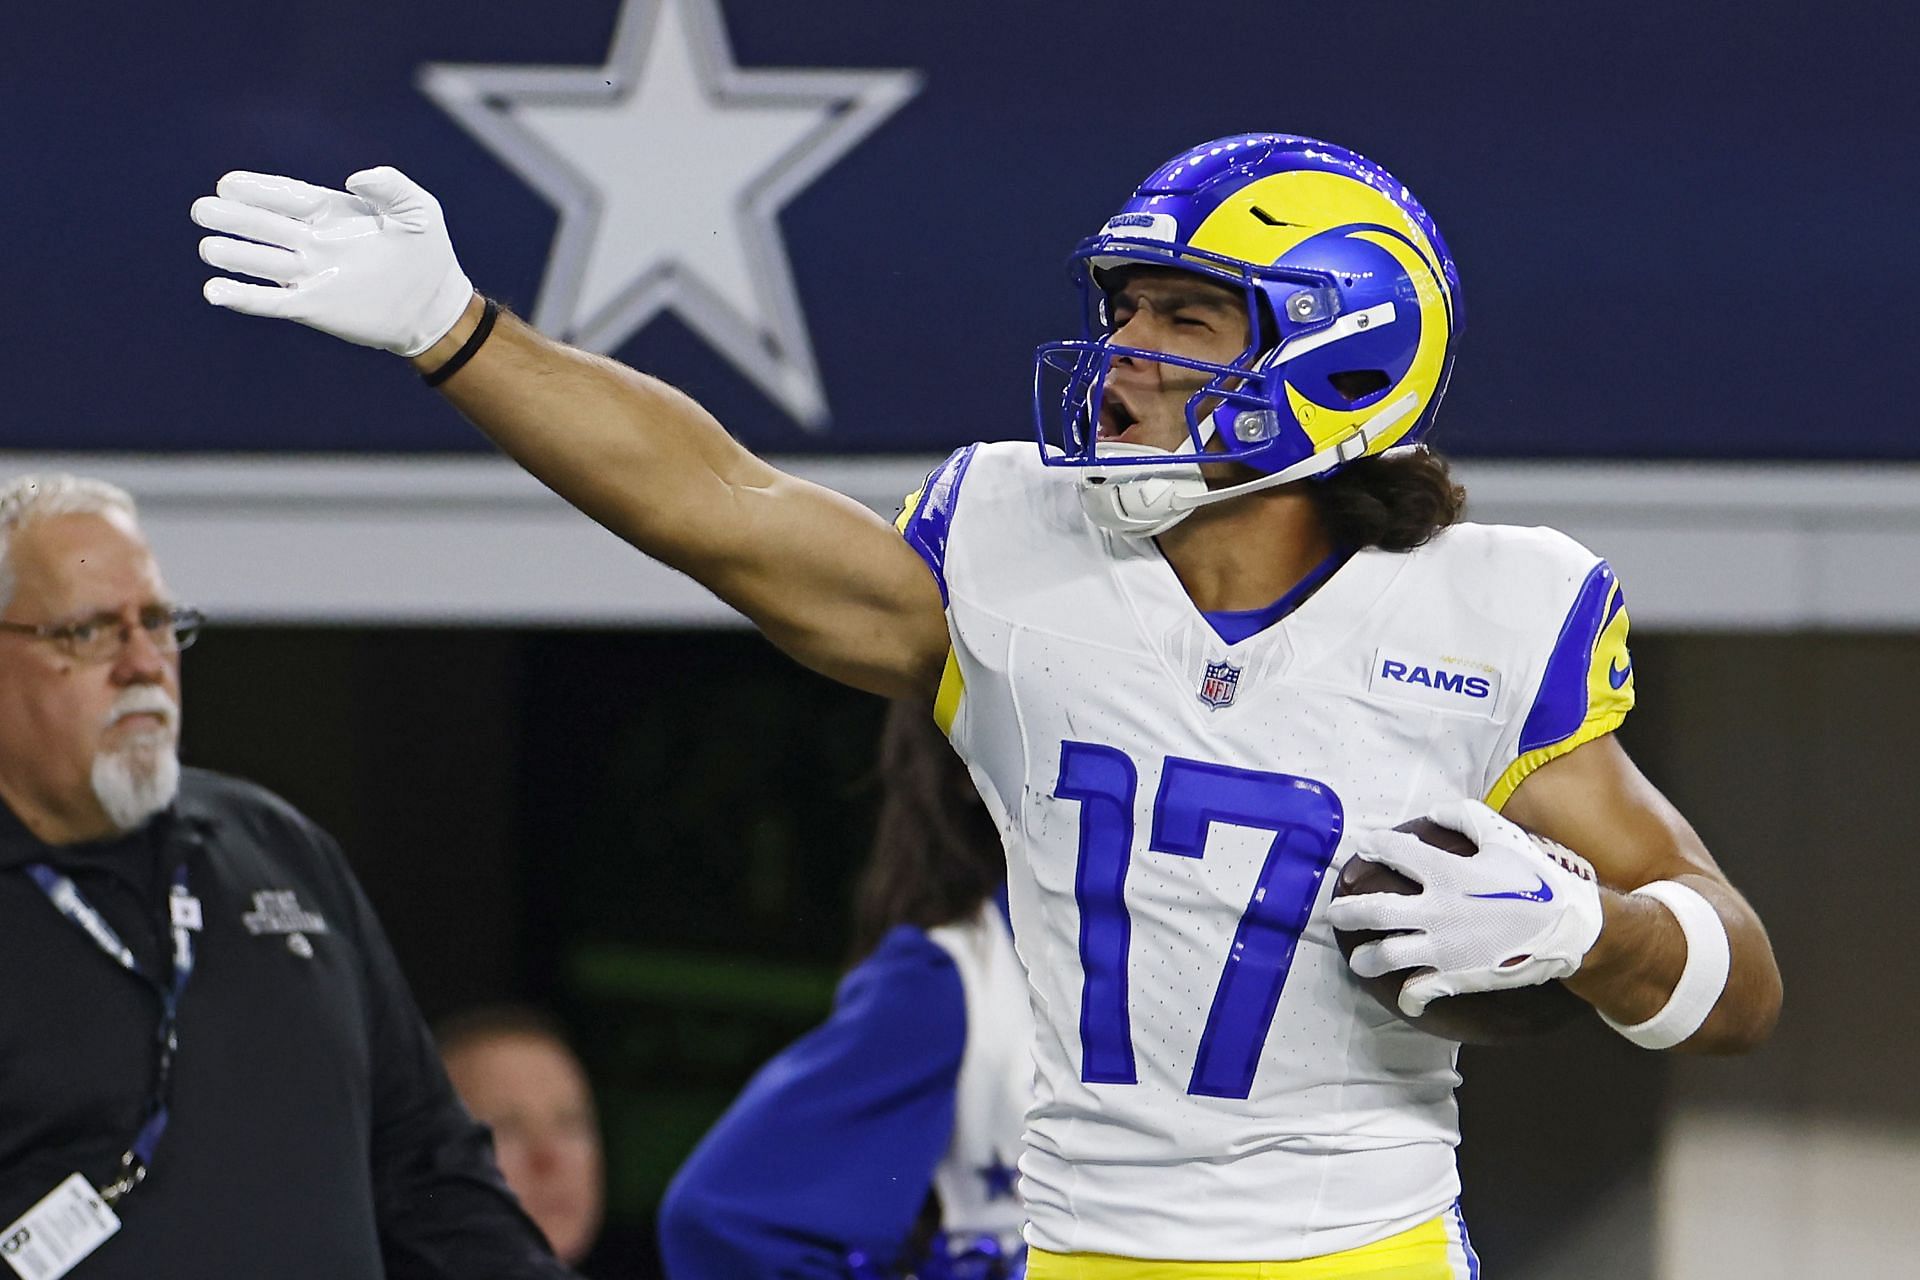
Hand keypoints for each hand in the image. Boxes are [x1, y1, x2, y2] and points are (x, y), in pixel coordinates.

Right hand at [193, 167, 473, 356]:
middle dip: (233, 218)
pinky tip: (214, 291)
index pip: (286, 197)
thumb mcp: (419, 210)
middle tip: (203, 210)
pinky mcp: (313, 307)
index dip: (256, 190)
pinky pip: (271, 302)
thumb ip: (391, 186)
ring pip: (260, 261)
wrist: (437, 308)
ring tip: (207, 247)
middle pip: (263, 226)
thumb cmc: (430, 255)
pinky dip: (243, 297)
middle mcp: (314, 242)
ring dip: (232, 255)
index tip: (228, 184)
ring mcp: (311, 275)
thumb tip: (352, 179)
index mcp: (332, 214)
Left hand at [1325, 798, 1603, 1016]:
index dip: (1374, 846)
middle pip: (1375, 912)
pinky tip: (1404, 997)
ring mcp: (1443, 948)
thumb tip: (1435, 810)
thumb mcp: (1504, 837)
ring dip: (1367, 959)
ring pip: (1388, 956)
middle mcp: (1436, 911)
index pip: (1394, 853)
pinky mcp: (1455, 976)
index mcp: (1445, 873)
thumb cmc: (1537, 880)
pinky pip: (1421, 991)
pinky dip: (1409, 996)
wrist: (1570, 929)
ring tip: (1359, 960)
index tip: (1364, 846)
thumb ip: (1466, 817)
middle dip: (1348, 911)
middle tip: (1335, 912)